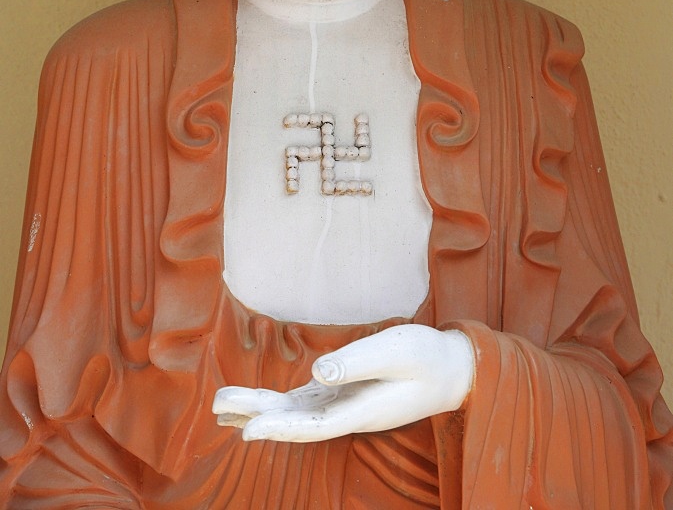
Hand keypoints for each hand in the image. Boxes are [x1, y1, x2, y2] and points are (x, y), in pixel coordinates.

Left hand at [212, 325, 473, 442]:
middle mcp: (347, 413)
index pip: (311, 425)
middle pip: (294, 420)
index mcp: (361, 410)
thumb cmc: (426, 357)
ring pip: (294, 412)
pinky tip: (257, 404)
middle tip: (216, 407)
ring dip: (260, 409)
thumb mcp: (395, 350)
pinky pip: (304, 401)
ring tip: (221, 407)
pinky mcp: (344, 393)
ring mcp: (344, 404)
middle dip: (256, 416)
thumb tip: (317, 372)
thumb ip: (357, 362)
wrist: (451, 369)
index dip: (279, 429)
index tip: (247, 432)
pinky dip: (278, 403)